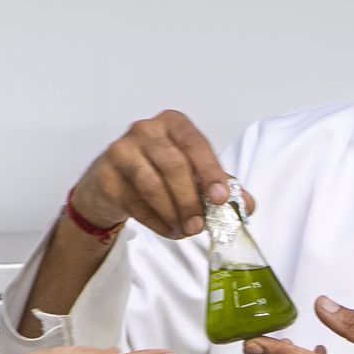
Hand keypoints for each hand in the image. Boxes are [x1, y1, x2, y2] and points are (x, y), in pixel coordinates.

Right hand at [70, 110, 254, 241]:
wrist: (110, 183)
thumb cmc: (156, 171)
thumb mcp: (190, 172)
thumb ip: (219, 184)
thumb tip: (247, 205)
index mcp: (172, 123)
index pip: (195, 143)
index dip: (210, 171)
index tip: (221, 198)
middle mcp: (145, 130)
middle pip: (173, 166)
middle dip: (190, 200)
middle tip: (200, 225)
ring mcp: (121, 151)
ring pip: (152, 185)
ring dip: (173, 213)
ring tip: (185, 230)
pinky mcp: (105, 175)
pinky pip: (134, 203)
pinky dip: (155, 221)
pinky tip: (168, 230)